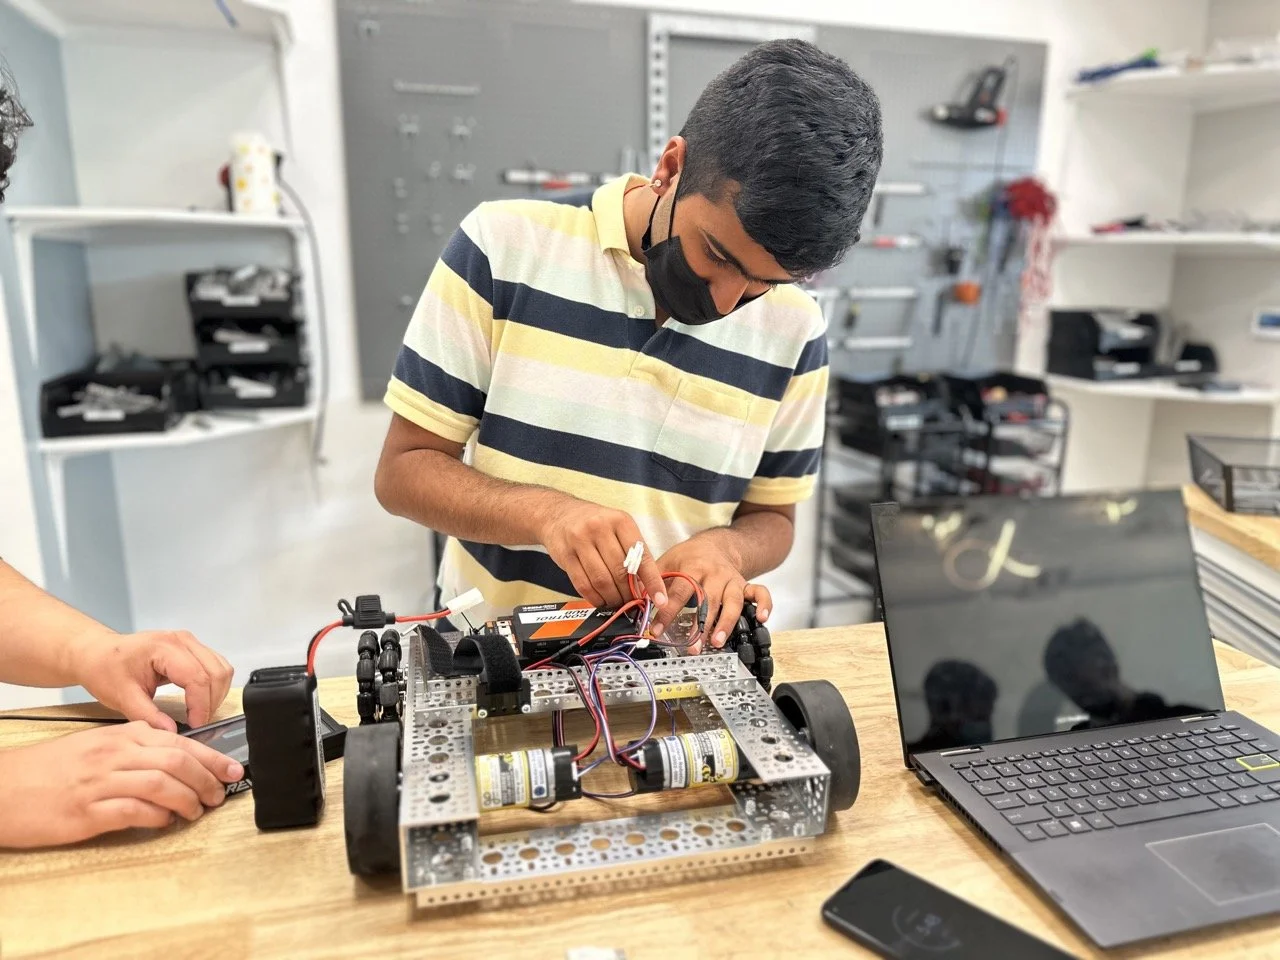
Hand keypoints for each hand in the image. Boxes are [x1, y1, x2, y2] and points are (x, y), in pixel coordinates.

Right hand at [0, 721, 243, 848]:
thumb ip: (137, 749)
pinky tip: (165, 821)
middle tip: (220, 794)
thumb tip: (178, 762)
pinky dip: (159, 818)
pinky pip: (136, 812)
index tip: (233, 769)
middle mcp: (115, 754)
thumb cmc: (51, 770)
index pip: (180, 742)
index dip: (212, 758)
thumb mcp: (98, 746)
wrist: (3, 787)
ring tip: (198, 810)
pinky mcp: (88, 812)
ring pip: (163, 785)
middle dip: (208, 779)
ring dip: (189, 800)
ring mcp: (101, 782)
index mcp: (121, 736)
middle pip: (178, 762)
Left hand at [72, 630, 232, 731]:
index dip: (201, 705)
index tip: (196, 726)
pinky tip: (201, 700)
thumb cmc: (106, 670)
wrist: (97, 653)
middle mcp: (183, 640)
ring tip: (200, 713)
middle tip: (198, 723)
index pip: (197, 678)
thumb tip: (172, 733)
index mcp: (164, 648)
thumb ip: (149, 716)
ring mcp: (190, 642)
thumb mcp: (122, 697)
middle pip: (217, 672)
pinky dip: (214, 686)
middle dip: (211, 701)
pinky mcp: (192, 648)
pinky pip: (216, 666)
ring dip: (216, 694)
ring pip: (222, 668)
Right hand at [538, 498, 666, 608]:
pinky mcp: (565, 555)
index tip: (660, 599)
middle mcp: (600, 528)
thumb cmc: (594, 523)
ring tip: (617, 602)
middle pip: (620, 572)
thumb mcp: (618, 527)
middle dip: (629, 593)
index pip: (641, 556)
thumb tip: (647, 586)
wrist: (557, 513)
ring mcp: (580, 540)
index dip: (652, 581)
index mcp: (621, 521)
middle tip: (632, 603)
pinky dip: (594, 598)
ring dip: (612, 598)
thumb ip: (632, 552)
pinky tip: (600, 600)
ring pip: (602, 580)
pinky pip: (583, 584)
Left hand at [653, 534, 772, 648]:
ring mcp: (732, 580)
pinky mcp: (745, 585)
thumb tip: (637, 604)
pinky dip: (765, 605)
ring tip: (717, 642)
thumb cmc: (689, 557)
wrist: (716, 544)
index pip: (679, 592)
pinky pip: (760, 593)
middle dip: (700, 625)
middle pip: (708, 600)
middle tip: (691, 646)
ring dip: (725, 623)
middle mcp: (715, 574)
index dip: (667, 612)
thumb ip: (653, 582)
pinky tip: (763, 619)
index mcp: (693, 567)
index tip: (657, 630)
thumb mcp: (667, 561)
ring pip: (733, 602)